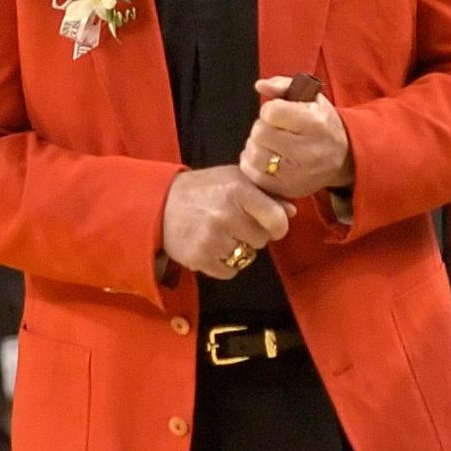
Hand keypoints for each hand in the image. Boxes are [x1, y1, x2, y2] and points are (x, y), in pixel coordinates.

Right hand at [161, 166, 295, 280]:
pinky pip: (230, 271)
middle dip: (252, 234)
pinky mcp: (200, 258)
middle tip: (233, 223)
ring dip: (237, 249)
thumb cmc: (202, 190)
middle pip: (262, 239)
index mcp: (238, 190)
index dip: (278, 224)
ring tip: (219, 233)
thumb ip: (264, 193)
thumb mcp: (232, 179)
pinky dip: (223, 264)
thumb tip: (291, 210)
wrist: (159, 204)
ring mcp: (212, 238)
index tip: (272, 224)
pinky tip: (211, 246)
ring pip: (247, 256)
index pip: (276, 218)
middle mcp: (226, 214)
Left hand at [239, 76, 352, 199]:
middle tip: (275, 130)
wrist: (343, 157)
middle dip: (262, 127)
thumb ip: (282, 85)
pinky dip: (252, 163)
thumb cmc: (321, 123)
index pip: (271, 112)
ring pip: (254, 154)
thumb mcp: (310, 97)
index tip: (280, 114)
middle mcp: (307, 150)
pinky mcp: (287, 189)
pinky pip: (252, 174)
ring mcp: (297, 173)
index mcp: (314, 123)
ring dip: (256, 145)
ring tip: (270, 144)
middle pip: (260, 133)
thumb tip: (259, 85)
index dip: (271, 110)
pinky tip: (266, 157)